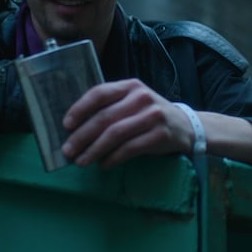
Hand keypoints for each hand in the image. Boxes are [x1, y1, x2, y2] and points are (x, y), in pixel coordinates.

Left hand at [61, 79, 193, 168]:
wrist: (185, 126)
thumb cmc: (149, 114)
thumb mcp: (132, 102)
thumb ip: (110, 107)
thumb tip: (75, 128)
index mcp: (130, 86)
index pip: (99, 93)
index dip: (80, 109)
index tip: (66, 125)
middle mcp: (141, 97)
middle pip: (105, 117)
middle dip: (82, 136)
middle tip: (68, 150)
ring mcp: (152, 116)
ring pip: (115, 134)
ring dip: (94, 150)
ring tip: (81, 162)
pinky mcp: (159, 135)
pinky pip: (130, 149)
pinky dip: (113, 158)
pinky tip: (103, 165)